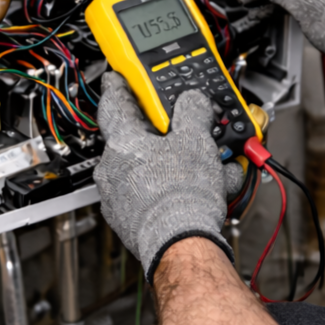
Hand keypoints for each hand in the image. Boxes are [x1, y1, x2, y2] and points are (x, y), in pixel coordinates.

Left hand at [93, 72, 241, 282]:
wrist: (181, 245)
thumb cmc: (180, 197)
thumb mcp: (196, 139)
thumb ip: (193, 112)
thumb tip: (193, 102)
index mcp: (122, 143)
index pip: (114, 104)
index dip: (119, 86)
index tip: (119, 79)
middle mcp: (112, 170)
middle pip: (138, 141)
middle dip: (167, 136)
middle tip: (189, 132)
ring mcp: (119, 199)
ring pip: (150, 170)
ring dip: (178, 166)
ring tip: (211, 170)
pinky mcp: (132, 223)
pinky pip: (153, 196)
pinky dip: (175, 191)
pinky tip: (204, 193)